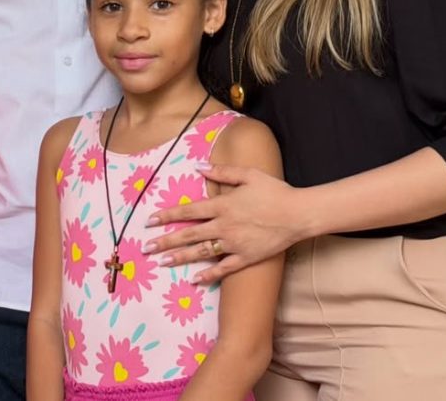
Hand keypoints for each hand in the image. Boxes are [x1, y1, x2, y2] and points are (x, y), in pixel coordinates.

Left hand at [143, 164, 304, 282]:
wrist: (299, 214)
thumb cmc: (274, 191)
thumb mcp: (248, 174)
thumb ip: (221, 171)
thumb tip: (197, 166)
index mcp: (222, 205)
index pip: (188, 211)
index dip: (167, 215)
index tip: (150, 221)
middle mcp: (224, 226)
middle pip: (189, 234)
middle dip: (166, 241)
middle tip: (147, 247)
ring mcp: (235, 244)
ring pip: (202, 252)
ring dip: (180, 257)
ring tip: (162, 262)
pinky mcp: (247, 258)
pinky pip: (224, 268)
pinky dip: (209, 275)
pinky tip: (194, 279)